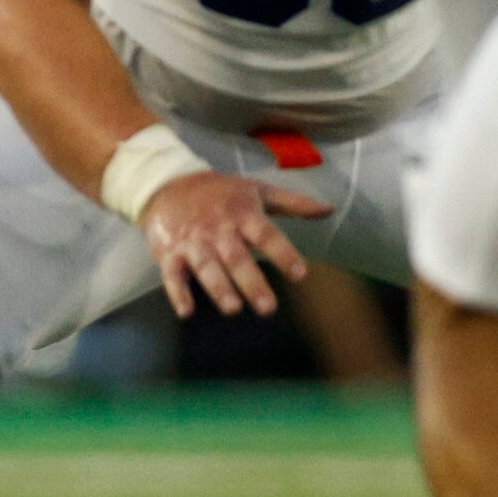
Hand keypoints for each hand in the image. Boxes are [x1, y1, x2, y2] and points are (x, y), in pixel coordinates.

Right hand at [138, 169, 331, 318]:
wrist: (167, 183)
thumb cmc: (220, 192)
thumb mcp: (256, 190)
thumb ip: (293, 203)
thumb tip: (330, 209)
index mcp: (242, 213)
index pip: (266, 234)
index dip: (283, 253)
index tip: (300, 274)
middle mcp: (218, 229)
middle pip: (236, 257)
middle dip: (251, 282)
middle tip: (268, 308)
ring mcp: (192, 241)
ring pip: (206, 267)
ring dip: (218, 288)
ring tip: (233, 308)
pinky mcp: (169, 252)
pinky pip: (172, 274)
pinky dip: (177, 293)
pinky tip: (186, 312)